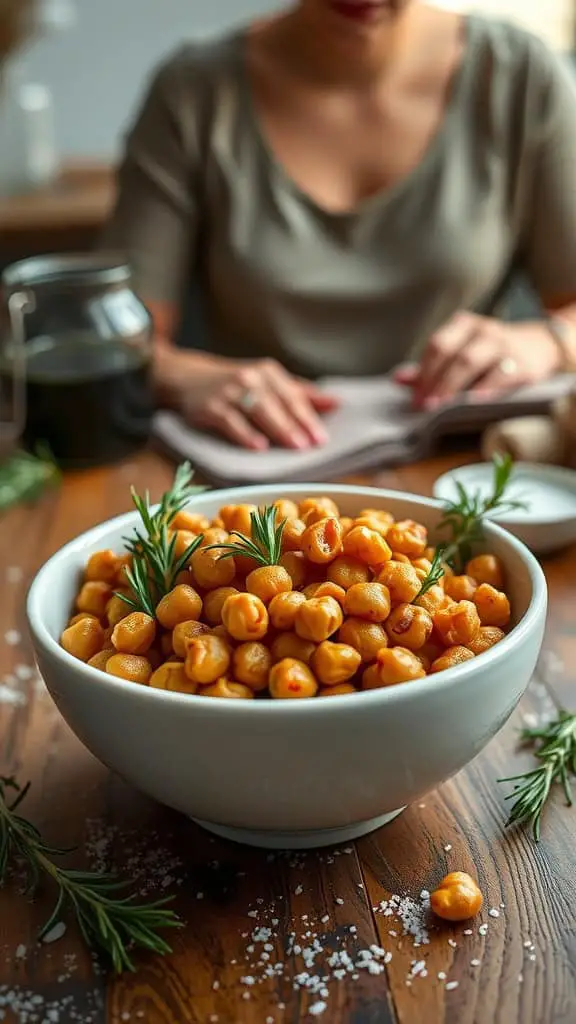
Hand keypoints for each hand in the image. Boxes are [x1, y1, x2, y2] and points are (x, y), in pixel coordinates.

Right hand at [162, 353, 338, 449]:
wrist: (188, 378)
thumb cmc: (236, 385)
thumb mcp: (267, 383)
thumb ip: (299, 393)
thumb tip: (335, 403)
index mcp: (268, 373)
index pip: (293, 396)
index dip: (309, 416)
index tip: (323, 437)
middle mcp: (251, 378)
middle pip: (279, 403)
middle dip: (297, 424)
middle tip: (312, 444)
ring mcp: (229, 391)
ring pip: (258, 409)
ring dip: (278, 428)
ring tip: (294, 445)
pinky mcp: (211, 406)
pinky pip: (230, 421)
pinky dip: (245, 434)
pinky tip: (258, 447)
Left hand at [394, 312, 561, 408]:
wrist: (541, 346)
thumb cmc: (493, 353)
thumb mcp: (463, 352)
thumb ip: (432, 367)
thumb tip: (398, 379)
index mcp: (463, 325)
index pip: (436, 346)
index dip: (423, 373)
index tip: (414, 399)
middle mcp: (482, 330)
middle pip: (451, 353)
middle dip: (434, 381)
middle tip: (423, 405)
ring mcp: (503, 344)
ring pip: (471, 361)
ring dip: (452, 385)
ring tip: (441, 406)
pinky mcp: (522, 362)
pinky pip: (499, 375)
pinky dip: (483, 389)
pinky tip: (472, 401)